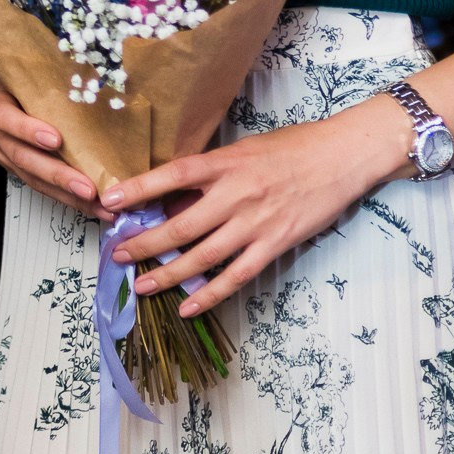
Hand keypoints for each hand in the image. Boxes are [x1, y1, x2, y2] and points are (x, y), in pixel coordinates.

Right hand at [0, 62, 98, 214]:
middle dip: (57, 175)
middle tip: (87, 187)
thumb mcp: (12, 66)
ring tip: (94, 203)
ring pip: (30, 176)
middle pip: (22, 156)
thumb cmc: (1, 73)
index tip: (55, 139)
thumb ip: (38, 72)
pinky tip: (87, 204)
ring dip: (64, 193)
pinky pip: (35, 183)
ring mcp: (0, 152)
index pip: (5, 117)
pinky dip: (62, 196)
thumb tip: (82, 65)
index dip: (27, 129)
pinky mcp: (10, 166)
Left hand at [105, 95, 413, 315]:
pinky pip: (237, 276)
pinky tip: (188, 306)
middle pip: (182, 225)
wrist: (342, 157)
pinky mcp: (276, 244)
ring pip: (204, 256)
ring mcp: (256, 223)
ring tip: (142, 284)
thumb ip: (212, 171)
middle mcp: (237, 194)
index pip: (174, 175)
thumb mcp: (244, 149)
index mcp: (225, 163)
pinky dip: (211, 294)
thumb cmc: (293, 147)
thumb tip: (175, 194)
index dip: (140, 188)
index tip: (110, 200)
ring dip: (170, 274)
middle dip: (145, 242)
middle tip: (117, 252)